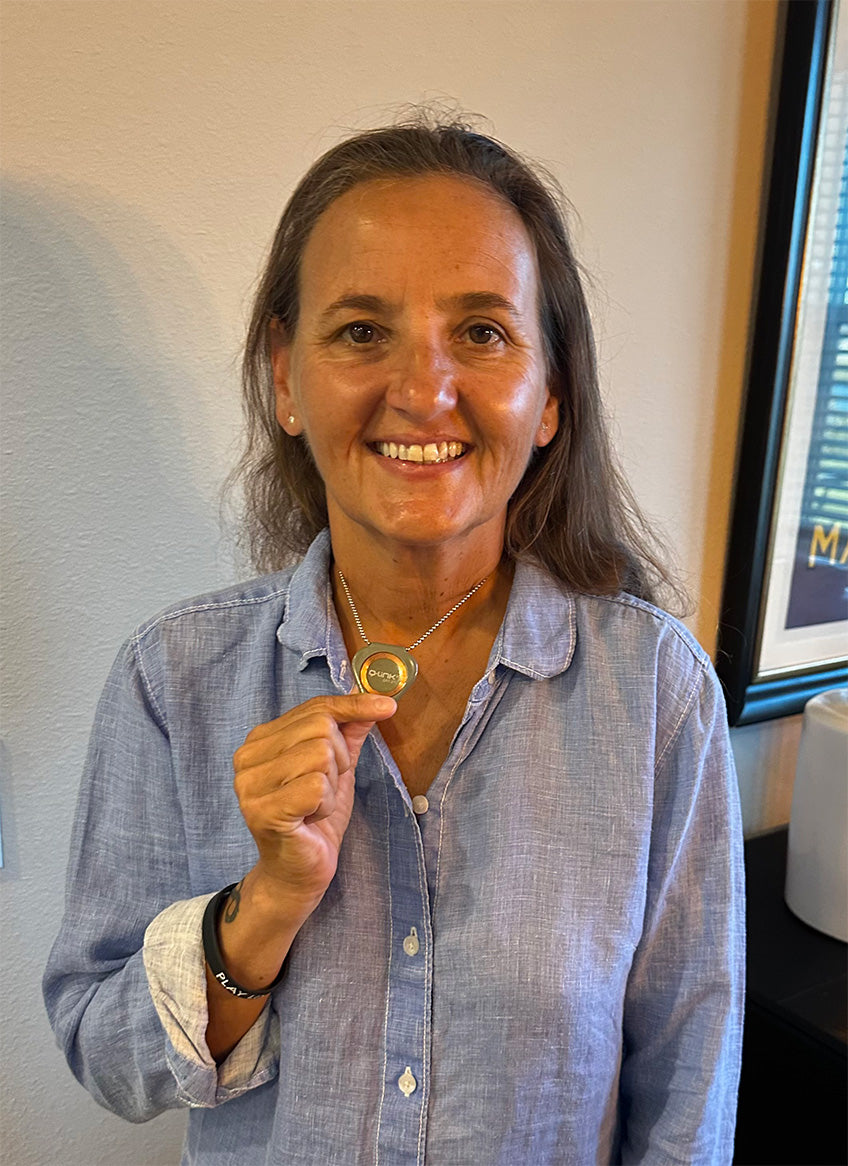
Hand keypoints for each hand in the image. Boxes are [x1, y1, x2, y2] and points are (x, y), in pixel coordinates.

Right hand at [232, 693, 395, 916]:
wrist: (297, 873)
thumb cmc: (315, 819)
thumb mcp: (337, 769)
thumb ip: (350, 733)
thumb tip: (377, 702)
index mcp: (261, 741)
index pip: (314, 707)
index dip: (353, 704)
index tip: (388, 706)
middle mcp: (248, 757)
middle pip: (320, 727)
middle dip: (339, 758)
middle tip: (325, 788)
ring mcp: (251, 784)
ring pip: (320, 754)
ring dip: (331, 784)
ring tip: (315, 805)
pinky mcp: (264, 810)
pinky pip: (317, 786)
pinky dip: (325, 804)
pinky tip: (312, 818)